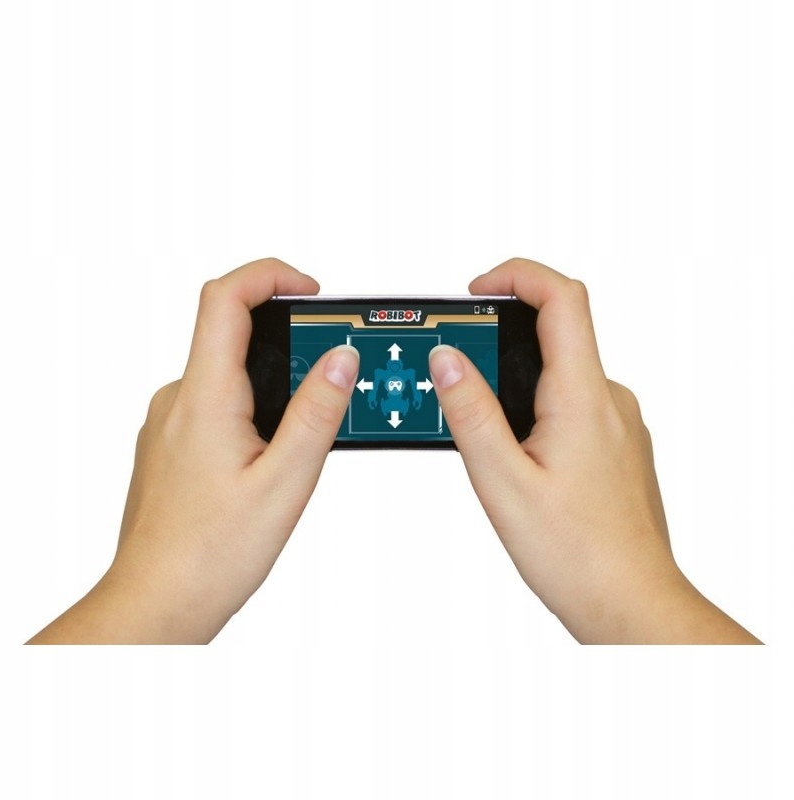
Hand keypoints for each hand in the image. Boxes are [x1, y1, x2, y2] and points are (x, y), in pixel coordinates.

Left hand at [29, 258, 358, 643]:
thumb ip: (316, 413)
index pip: (225, 298)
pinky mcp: (172, 444)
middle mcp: (177, 400)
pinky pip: (214, 404)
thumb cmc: (211, 554)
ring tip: (301, 435)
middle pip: (230, 331)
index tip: (309, 290)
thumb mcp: (285, 482)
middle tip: (327, 374)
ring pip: (226, 373)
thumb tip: (340, 359)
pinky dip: (251, 409)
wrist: (156, 602)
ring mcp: (169, 422)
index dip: (269, 275)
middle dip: (286, 340)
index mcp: (203, 398)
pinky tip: (271, 457)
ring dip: (271, 382)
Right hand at [429, 258, 759, 643]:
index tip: (476, 291)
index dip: (517, 275)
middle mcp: (610, 400)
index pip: (562, 298)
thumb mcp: (503, 483)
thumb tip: (447, 360)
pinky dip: (534, 408)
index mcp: (584, 398)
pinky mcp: (615, 444)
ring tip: (478, 428)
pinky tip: (513, 454)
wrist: (632, 603)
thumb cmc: (577, 554)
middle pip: (557, 331)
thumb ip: (471, 413)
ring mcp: (617, 422)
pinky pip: (572, 403)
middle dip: (499, 338)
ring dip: (514, 380)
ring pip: (560, 372)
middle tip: (456, 370)